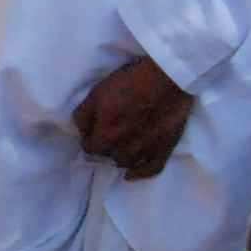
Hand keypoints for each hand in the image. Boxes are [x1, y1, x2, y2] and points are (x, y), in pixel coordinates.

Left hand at [73, 54, 193, 181]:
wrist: (168, 77)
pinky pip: (151, 170)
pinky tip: (131, 174)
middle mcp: (124, 148)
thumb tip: (82, 132)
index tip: (94, 131)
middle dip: (105, 146)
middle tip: (110, 134)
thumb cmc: (130, 81)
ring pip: (126, 163)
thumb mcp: (97, 92)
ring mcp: (146, 150)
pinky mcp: (164, 148)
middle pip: (107, 156)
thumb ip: (83, 115)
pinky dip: (140, 173)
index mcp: (106, 134)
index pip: (89, 148)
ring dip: (121, 156)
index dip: (90, 138)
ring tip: (122, 145)